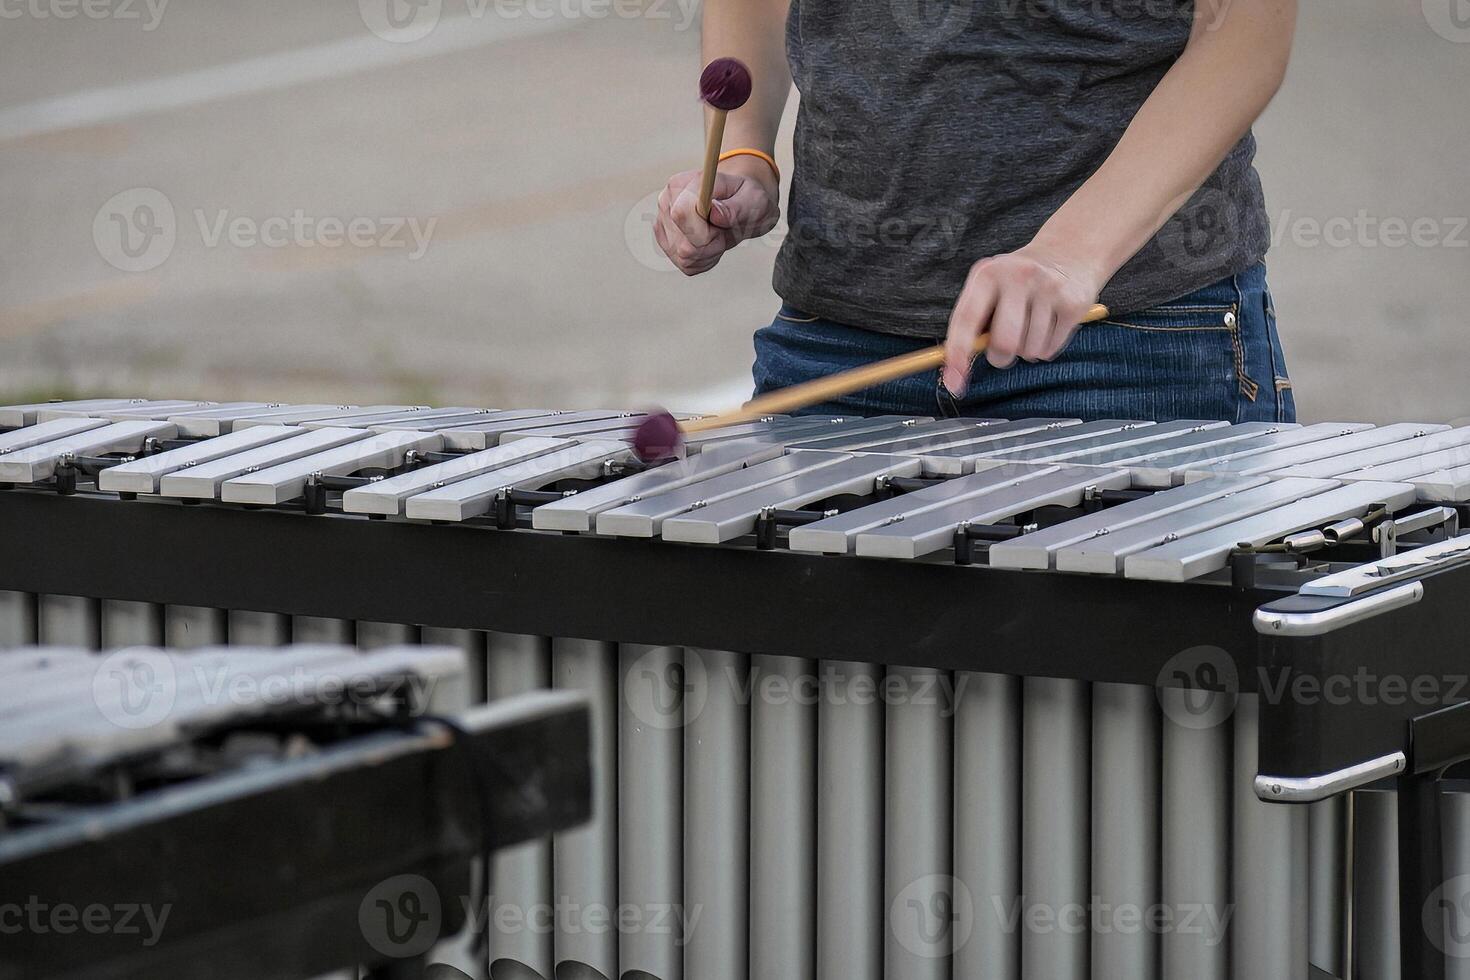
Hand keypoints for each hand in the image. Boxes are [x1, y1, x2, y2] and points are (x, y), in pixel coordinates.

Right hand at [654, 157, 779, 275]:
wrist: (742, 206)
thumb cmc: (747, 199)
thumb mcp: (753, 199)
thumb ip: (736, 207)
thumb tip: (715, 214)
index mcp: (682, 184)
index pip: (681, 214)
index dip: (705, 230)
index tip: (721, 226)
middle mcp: (667, 204)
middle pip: (683, 243)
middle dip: (711, 244)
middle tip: (724, 230)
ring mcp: (664, 225)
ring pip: (685, 257)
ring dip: (710, 252)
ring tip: (720, 234)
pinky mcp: (669, 245)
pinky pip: (687, 265)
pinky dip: (705, 260)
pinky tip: (712, 244)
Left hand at [942, 246, 1105, 392]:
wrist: (1069, 251)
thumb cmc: (1018, 280)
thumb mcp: (990, 286)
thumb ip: (973, 320)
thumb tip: (956, 368)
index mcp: (988, 274)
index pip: (966, 320)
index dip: (957, 355)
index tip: (953, 383)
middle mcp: (1018, 277)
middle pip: (1004, 344)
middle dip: (1000, 357)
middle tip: (1003, 347)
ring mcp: (1049, 289)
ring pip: (1029, 351)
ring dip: (1026, 350)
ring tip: (1030, 326)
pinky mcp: (1074, 304)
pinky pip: (1050, 350)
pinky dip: (1045, 348)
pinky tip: (1048, 325)